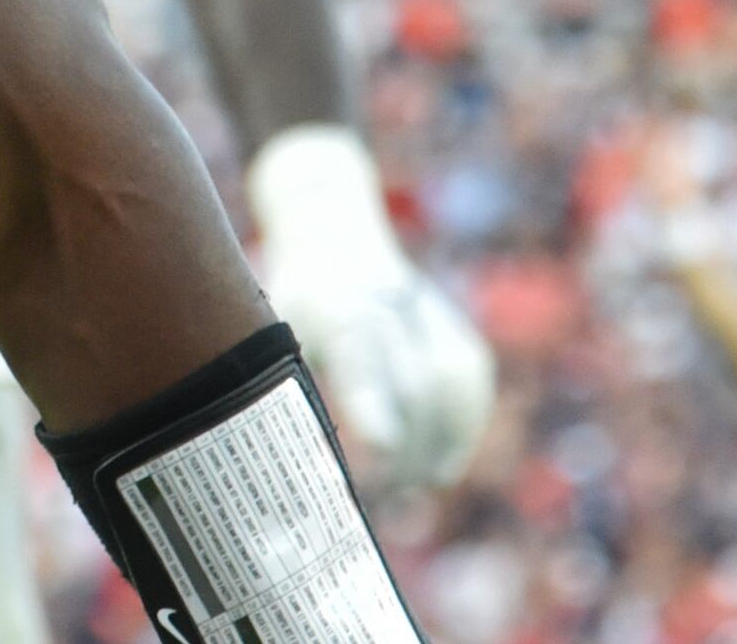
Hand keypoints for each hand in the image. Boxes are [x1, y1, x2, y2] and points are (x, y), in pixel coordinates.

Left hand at [247, 123, 496, 491]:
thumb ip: (277, 389)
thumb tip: (268, 465)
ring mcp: (423, 311)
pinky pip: (468, 381)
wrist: (330, 236)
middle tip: (386, 498)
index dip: (374, 403)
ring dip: (442, 444)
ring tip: (416, 487)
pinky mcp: (451, 325)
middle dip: (407, 448)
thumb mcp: (267, 333)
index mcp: (331, 305)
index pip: (359, 355)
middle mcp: (384, 304)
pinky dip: (462, 427)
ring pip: (451, 383)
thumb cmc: (290, 305)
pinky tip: (440, 466)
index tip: (383, 448)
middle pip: (412, 384)